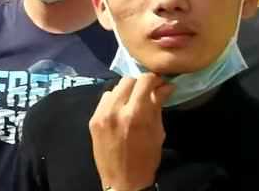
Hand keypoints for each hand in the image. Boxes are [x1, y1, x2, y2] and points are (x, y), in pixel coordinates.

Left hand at [89, 75, 172, 190]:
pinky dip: (114, 100)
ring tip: (133, 102)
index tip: (159, 83)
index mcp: (135, 114)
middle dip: (140, 84)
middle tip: (148, 92)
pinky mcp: (93, 120)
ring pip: (114, 88)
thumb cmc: (146, 159)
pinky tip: (121, 110)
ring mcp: (101, 114)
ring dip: (126, 91)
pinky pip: (104, 100)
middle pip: (128, 80)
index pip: (144, 81)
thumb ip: (158, 106)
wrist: (123, 182)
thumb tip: (166, 86)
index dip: (154, 78)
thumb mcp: (158, 132)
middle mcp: (115, 110)